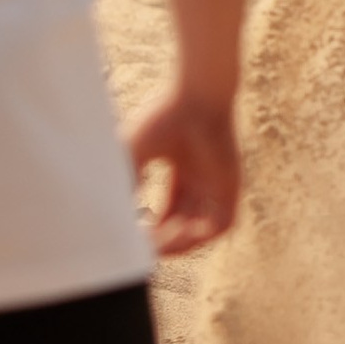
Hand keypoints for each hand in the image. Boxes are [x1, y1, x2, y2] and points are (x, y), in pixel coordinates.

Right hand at [128, 90, 242, 255]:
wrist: (195, 96)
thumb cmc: (164, 116)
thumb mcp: (133, 153)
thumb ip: (124, 180)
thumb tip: (112, 213)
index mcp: (183, 173)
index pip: (168, 214)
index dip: (151, 230)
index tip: (132, 234)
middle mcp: (202, 183)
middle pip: (182, 227)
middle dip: (160, 242)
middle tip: (140, 247)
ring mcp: (218, 186)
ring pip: (200, 232)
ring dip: (177, 243)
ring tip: (154, 244)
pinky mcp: (232, 187)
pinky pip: (222, 226)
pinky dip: (199, 237)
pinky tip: (176, 233)